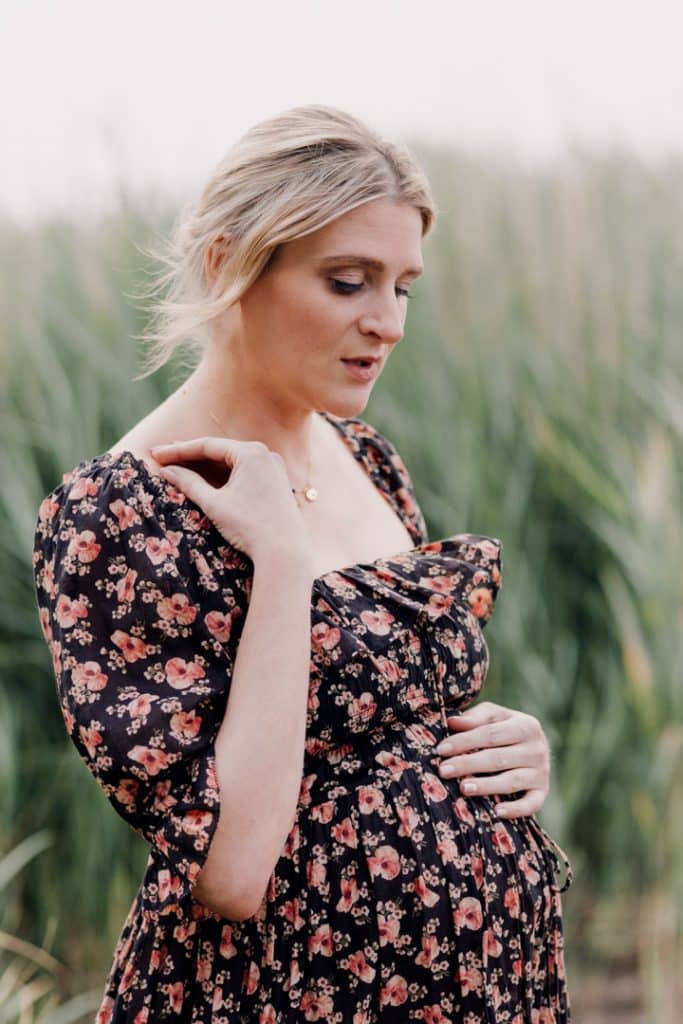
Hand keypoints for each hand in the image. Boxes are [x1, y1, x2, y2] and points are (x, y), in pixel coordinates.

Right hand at [150, 436, 314, 569]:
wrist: (285, 552)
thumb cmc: (250, 526)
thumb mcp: (214, 504)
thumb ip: (189, 484)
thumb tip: (167, 471)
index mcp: (251, 453)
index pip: (207, 445)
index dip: (178, 450)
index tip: (155, 454)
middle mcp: (266, 454)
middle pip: (220, 451)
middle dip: (191, 455)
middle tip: (163, 457)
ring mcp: (274, 468)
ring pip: (233, 462)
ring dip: (207, 466)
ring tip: (181, 467)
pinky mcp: (277, 483)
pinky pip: (246, 473)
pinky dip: (225, 476)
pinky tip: (208, 481)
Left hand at [435, 700, 550, 817]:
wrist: (534, 747)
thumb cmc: (504, 729)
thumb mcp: (493, 717)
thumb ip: (474, 718)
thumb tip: (451, 722)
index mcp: (525, 725)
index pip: (490, 734)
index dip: (464, 741)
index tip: (441, 750)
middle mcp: (538, 749)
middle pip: (498, 758)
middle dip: (468, 764)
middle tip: (443, 771)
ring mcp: (542, 772)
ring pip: (512, 781)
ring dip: (487, 786)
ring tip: (463, 788)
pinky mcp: (542, 793)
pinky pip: (531, 804)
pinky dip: (515, 809)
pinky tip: (496, 812)